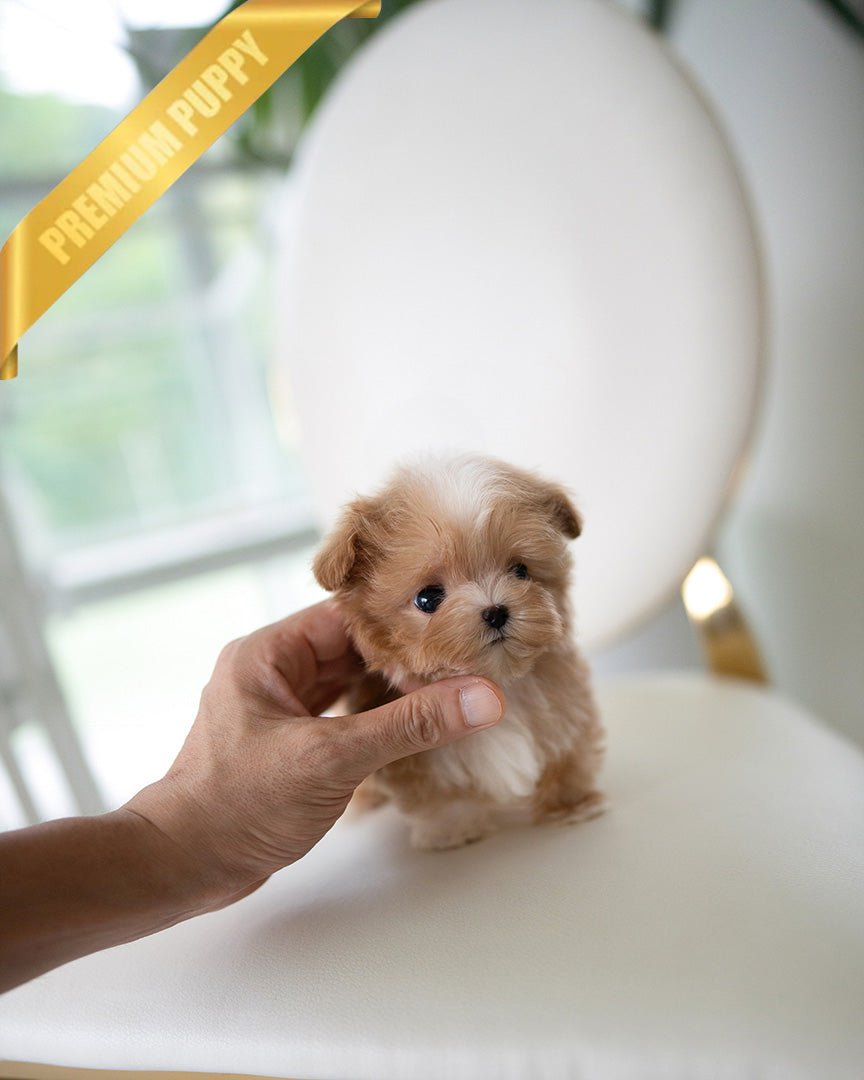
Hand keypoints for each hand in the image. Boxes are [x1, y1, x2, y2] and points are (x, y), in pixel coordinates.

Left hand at [125, 600, 504, 905]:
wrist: (184, 867)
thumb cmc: (242, 804)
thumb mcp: (332, 759)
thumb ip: (410, 725)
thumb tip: (483, 697)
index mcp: (267, 654)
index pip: (347, 617)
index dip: (401, 623)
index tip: (457, 631)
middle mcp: (272, 672)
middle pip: (352, 649)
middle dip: (405, 658)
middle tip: (466, 662)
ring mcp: (280, 709)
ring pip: (349, 683)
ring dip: (393, 690)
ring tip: (453, 689)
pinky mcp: (290, 744)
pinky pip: (343, 716)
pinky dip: (377, 719)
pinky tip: (415, 726)